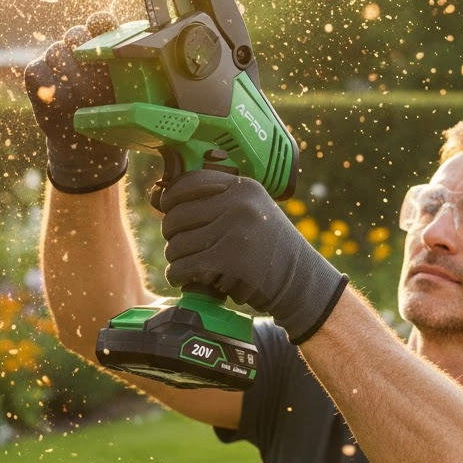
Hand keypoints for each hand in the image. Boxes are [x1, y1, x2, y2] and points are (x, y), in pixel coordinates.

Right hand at [23, 11, 127, 193]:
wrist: (89, 146)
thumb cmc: (112, 116)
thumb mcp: (130, 97)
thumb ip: (133, 75)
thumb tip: (143, 58)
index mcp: (104, 47)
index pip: (101, 23)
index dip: (100, 24)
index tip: (104, 35)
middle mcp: (79, 48)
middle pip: (76, 35)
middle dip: (84, 54)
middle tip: (94, 81)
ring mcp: (56, 59)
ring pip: (56, 52)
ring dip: (68, 73)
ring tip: (81, 97)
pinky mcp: (38, 75)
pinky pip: (37, 70)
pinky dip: (47, 83)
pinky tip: (58, 97)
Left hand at [161, 170, 348, 343]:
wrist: (301, 281)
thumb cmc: (269, 248)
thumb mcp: (253, 211)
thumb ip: (219, 201)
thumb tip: (161, 196)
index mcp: (244, 187)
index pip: (189, 181)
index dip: (171, 197)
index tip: (167, 209)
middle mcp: (240, 204)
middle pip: (177, 216)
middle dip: (172, 235)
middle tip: (181, 247)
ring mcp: (236, 231)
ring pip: (177, 244)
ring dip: (176, 259)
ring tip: (187, 265)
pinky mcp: (230, 260)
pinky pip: (183, 267)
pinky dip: (177, 276)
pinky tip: (183, 278)